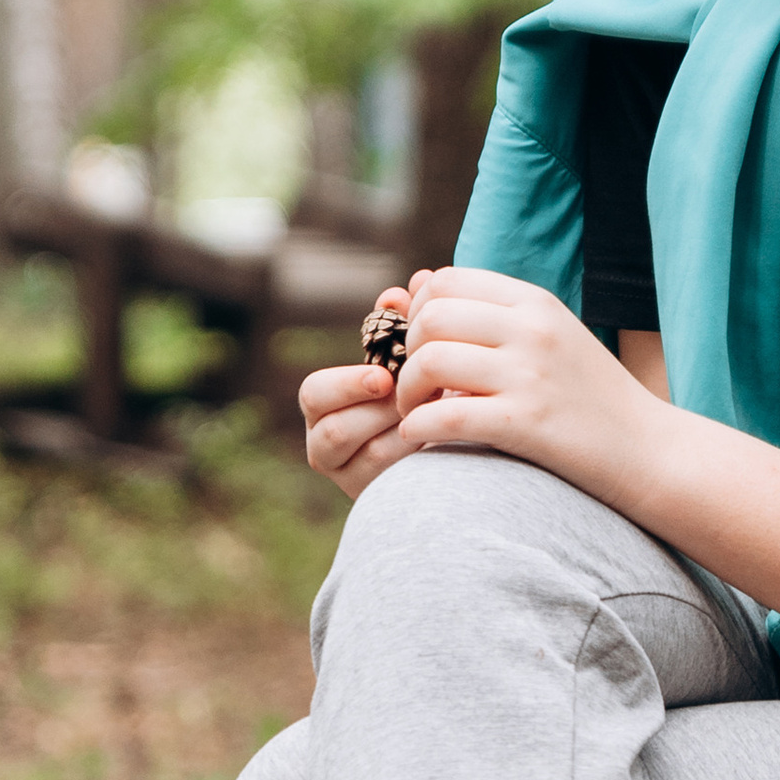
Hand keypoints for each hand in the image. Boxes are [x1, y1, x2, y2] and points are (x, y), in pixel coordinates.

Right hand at [298, 273, 432, 501]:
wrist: (464, 444)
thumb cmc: (429, 389)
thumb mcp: (419, 356)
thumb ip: (411, 322)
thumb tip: (415, 281)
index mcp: (329, 406)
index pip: (315, 394)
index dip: (346, 383)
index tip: (383, 376)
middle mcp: (328, 446)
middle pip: (329, 430)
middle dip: (375, 412)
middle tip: (414, 398)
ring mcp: (353, 478)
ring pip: (366, 457)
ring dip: (403, 431)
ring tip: (437, 412)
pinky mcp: (381, 499)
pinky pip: (395, 480)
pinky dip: (421, 456)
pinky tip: (448, 436)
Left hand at [384, 267, 664, 499]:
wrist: (651, 451)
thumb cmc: (593, 398)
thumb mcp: (552, 337)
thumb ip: (494, 314)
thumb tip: (418, 283)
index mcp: (537, 303)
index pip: (447, 281)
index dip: (418, 312)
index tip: (423, 346)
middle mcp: (533, 331)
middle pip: (431, 318)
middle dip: (407, 352)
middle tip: (414, 385)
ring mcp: (531, 376)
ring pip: (430, 362)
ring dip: (407, 391)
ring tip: (417, 410)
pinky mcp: (527, 424)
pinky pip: (444, 417)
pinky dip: (418, 427)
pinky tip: (420, 437)